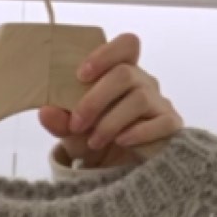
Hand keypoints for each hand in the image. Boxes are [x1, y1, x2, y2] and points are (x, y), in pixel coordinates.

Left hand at [39, 34, 181, 163]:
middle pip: (125, 74)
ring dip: (110, 122)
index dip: (105, 54)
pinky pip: (160, 122)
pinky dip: (138, 132)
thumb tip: (46, 111)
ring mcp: (159, 103)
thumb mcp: (71, 132)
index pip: (126, 45)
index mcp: (120, 72)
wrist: (114, 171)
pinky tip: (121, 142)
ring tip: (94, 141)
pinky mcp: (171, 125)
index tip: (81, 75)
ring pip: (138, 98)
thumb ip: (59, 120)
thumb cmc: (94, 140)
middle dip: (95, 99)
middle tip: (77, 123)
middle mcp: (143, 82)